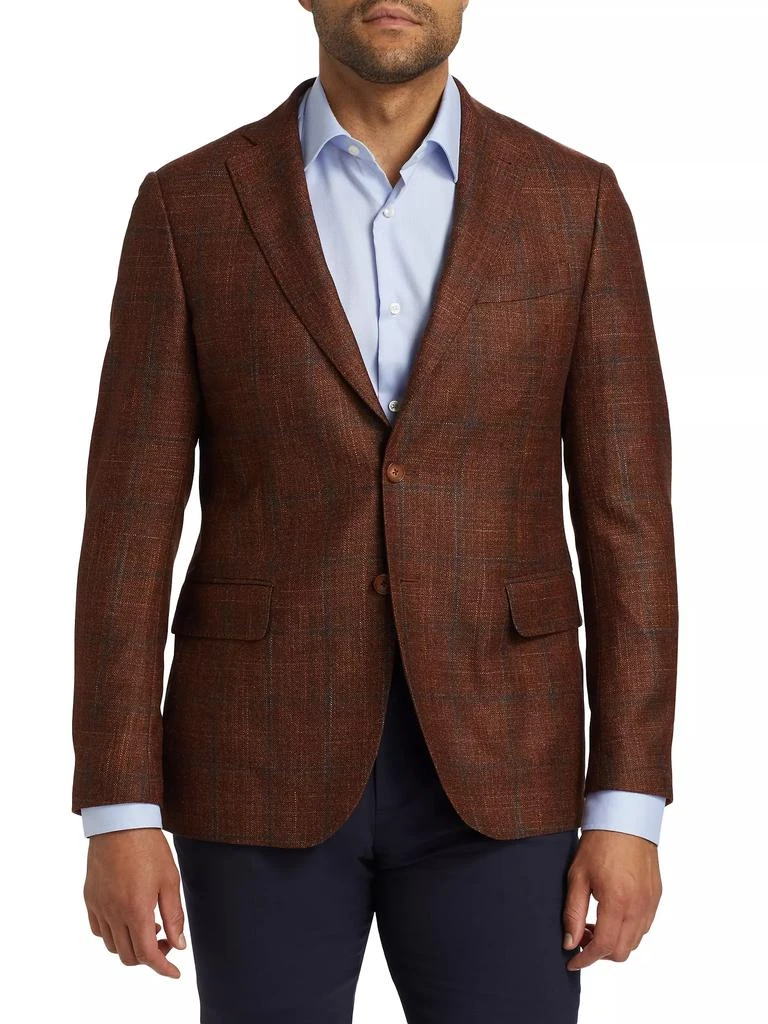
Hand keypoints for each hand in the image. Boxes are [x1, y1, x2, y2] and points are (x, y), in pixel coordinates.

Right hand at [83, 828, 185, 977]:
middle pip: (129, 956)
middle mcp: (114, 913)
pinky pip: (99, 930)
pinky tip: (128, 919)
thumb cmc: (149, 847)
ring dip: (131, 946)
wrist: (120, 822)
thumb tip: (179, 945)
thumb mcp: (170, 880)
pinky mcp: (90, 898)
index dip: (162, 968)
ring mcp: (99, 907)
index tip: (174, 972)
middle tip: (166, 941)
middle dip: (149, 957)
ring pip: (112, 946)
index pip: (147, 955)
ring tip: (150, 926)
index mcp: (136, 910)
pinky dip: (114, 934)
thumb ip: (174, 915)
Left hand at [562, 829, 661, 969]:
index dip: (585, 959)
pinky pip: (644, 927)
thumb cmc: (599, 843)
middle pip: (621, 952)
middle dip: (599, 952)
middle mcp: (638, 906)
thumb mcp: (577, 876)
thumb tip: (570, 942)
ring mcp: (650, 903)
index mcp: (617, 901)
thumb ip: (573, 913)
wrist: (626, 819)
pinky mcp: (656, 897)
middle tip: (581, 935)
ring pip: (634, 942)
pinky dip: (627, 930)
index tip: (572, 960)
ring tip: (594, 923)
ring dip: (614, 942)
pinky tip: (612, 915)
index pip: (603, 946)